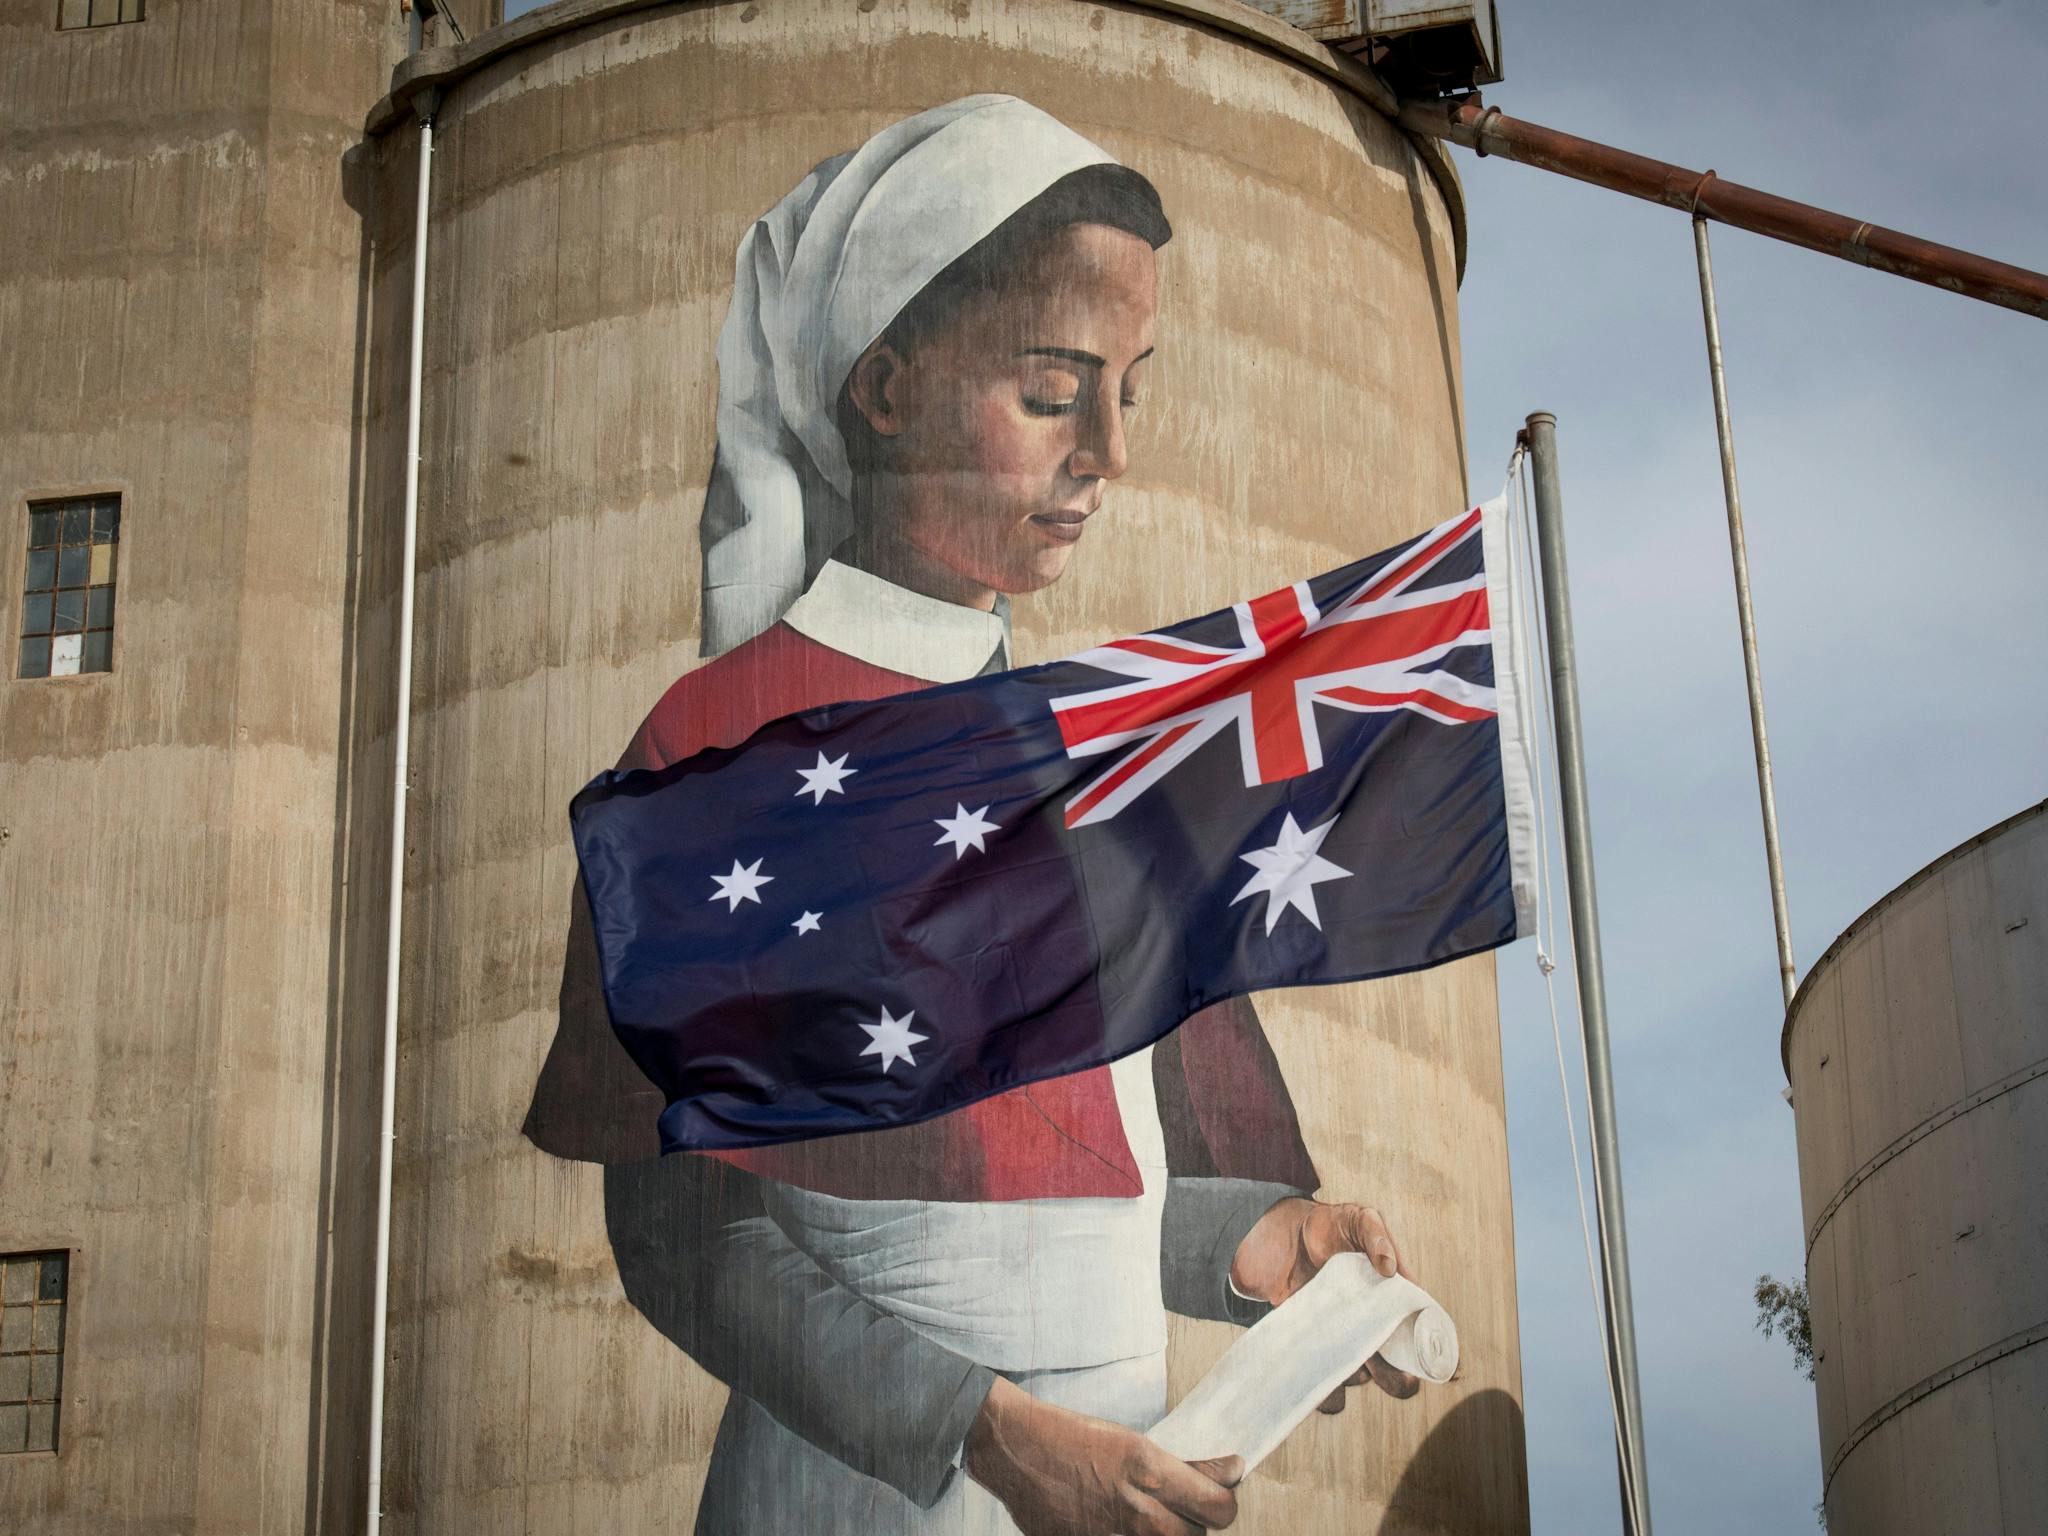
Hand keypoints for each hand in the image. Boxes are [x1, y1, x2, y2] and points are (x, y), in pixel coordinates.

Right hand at [963, 1377, 1242, 1534]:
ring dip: (1168, 1534)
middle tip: (1184, 1506)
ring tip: (1153, 1517)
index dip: (1226, 1500)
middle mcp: (1138, 1511)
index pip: (1219, 1507)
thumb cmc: (1073, 1438)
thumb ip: (1181, 1468)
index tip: (1221, 1490)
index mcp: (1150, 1471)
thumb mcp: (1134, 1442)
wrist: (1018, 1451)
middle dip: (1196, 1522)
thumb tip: (1228, 1472)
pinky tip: (1124, 1525)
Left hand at [1228, 1197, 1421, 1410]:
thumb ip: (1375, 1236)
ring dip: (1360, 1379)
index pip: (1423, 1331)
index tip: (1454, 1373)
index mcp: (1393, 1300)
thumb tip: (1388, 1269)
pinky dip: (1325, 1393)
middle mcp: (1372, 1326)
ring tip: (1351, 1363)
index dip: (1442, 1355)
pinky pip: (1323, 1382)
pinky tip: (1319, 1378)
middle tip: (1407, 1380)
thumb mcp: (1359, 1219)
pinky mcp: (1314, 1345)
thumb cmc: (1332, 1225)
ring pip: (1360, 1377)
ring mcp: (1343, 1339)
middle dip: (1404, 1381)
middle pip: (1396, 1368)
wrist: (1284, 1234)